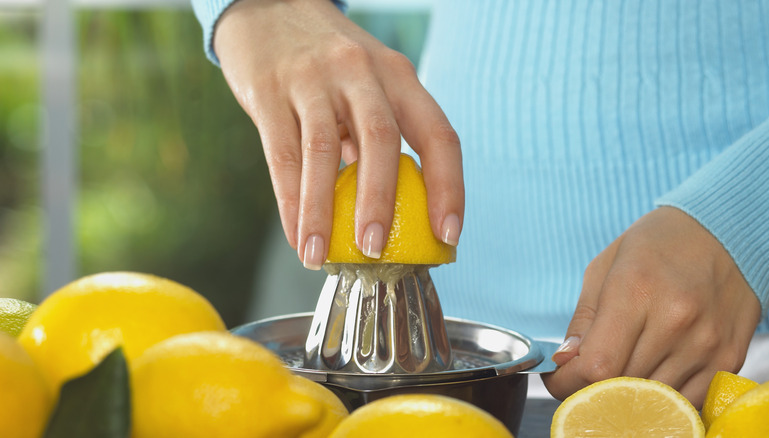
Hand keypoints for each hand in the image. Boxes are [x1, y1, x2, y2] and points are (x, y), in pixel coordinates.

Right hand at [213, 0, 463, 268]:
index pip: (438, 133)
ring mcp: (313, 78)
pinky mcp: (269, 90)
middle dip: (381, 202)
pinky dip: (289, 201)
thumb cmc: (327, 63)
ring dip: (324, 212)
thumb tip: (391, 212)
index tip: (449, 234)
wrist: (267, 8)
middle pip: (382, 140)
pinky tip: (296, 234)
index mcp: (398, 75)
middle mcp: (360, 71)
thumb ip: (379, 134)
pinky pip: (282, 154)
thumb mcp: (368, 82)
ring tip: (321, 256)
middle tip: (376, 251)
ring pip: (324, 151)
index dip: (449, 187)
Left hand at [542, 206, 760, 407]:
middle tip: (583, 378)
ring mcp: (706, 343)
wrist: (725, 233)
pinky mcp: (730, 358)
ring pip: (653, 401)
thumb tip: (564, 362)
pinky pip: (686, 402)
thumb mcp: (605, 268)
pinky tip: (652, 376)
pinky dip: (662, 399)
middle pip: (622, 387)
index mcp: (636, 290)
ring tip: (618, 374)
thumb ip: (583, 321)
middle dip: (592, 390)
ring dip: (628, 396)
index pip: (596, 365)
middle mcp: (675, 320)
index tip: (558, 380)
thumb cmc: (655, 247)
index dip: (568, 382)